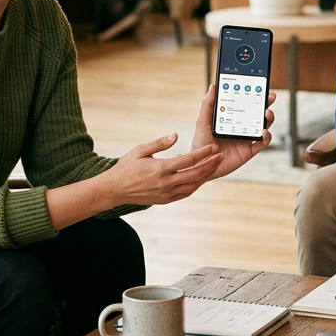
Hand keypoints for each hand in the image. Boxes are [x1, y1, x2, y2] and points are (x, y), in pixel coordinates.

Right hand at [102, 134, 223, 206]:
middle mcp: (166, 183)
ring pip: (193, 185)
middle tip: (220, 156)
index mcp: (160, 169)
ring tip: (214, 166)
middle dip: (210, 165)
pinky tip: (200, 177)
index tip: (213, 147)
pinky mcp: (166, 200)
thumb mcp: (140, 150)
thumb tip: (176, 135)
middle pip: (195, 174)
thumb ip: (160, 143)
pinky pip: (186, 193)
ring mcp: (167, 193)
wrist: (115, 189)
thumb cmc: (126, 167)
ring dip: (205, 175)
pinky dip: (195, 185)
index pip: (188, 160)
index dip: (203, 153)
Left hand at [189, 85, 275, 178]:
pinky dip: (266, 137)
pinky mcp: (248, 151)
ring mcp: (246, 139)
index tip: (259, 86)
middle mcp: (241, 127)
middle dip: (266, 103)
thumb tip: (213, 86)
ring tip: (267, 113)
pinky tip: (264, 132)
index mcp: (232, 118)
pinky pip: (261, 144)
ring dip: (268, 119)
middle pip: (258, 113)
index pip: (245, 104)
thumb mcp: (202, 122)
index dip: (254, 95)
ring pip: (263, 126)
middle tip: (270, 96)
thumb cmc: (201, 144)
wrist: (200, 165)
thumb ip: (208, 104)